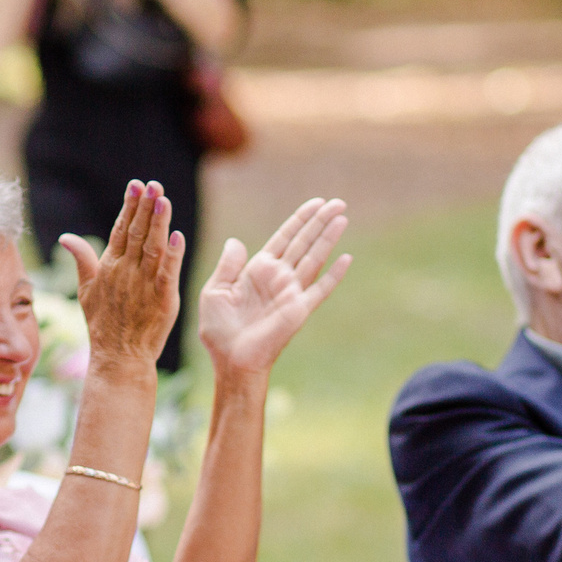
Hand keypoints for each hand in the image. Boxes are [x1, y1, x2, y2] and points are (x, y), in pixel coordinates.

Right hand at [60, 180, 183, 374]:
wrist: (118, 357)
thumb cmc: (103, 324)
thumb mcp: (86, 290)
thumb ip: (81, 260)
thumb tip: (66, 237)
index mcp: (109, 267)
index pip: (120, 230)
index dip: (129, 207)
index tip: (136, 185)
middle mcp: (126, 272)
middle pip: (136, 233)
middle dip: (144, 207)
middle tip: (153, 184)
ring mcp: (144, 286)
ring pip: (152, 248)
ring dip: (158, 224)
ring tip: (163, 200)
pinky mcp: (162, 300)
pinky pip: (167, 274)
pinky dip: (173, 256)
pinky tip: (178, 237)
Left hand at [197, 198, 351, 375]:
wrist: (230, 359)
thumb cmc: (219, 330)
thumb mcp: (215, 291)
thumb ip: (228, 265)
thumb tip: (235, 241)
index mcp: (258, 270)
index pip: (284, 238)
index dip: (300, 220)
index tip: (316, 203)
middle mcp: (278, 278)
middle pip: (303, 242)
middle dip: (320, 221)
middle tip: (338, 202)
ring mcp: (291, 292)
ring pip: (314, 258)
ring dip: (328, 238)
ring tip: (342, 217)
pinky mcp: (299, 309)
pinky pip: (320, 289)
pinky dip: (334, 275)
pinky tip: (347, 258)